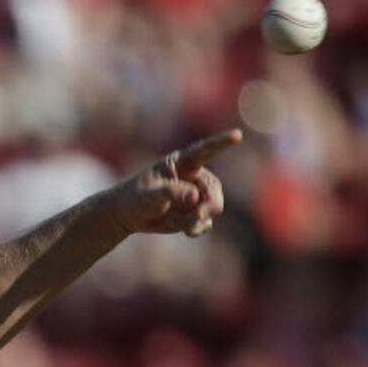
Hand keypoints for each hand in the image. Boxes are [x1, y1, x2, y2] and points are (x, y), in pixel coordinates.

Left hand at [105, 128, 241, 237]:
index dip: (222, 142)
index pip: (204, 150)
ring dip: (195, 219)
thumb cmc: (136, 198)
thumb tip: (195, 196)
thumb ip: (171, 193)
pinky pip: (206, 222)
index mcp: (182, 163)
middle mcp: (195, 177)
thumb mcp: (148, 195)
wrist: (130, 215)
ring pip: (213, 207)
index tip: (237, 135)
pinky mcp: (197, 211)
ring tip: (173, 221)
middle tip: (198, 216)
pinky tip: (184, 230)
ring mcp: (198, 195)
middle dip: (208, 206)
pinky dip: (196, 228)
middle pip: (215, 190)